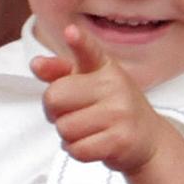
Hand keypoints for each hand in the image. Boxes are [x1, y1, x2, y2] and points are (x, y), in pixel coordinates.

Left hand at [31, 24, 166, 174]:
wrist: (148, 139)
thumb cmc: (111, 107)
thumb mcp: (89, 82)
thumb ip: (60, 72)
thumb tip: (35, 64)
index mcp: (104, 66)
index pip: (88, 51)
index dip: (78, 41)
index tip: (70, 32)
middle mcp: (114, 85)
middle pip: (54, 97)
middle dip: (54, 111)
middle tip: (71, 113)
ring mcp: (119, 112)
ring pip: (64, 127)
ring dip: (66, 135)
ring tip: (85, 130)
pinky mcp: (120, 140)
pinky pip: (77, 149)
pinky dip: (75, 150)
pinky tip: (89, 143)